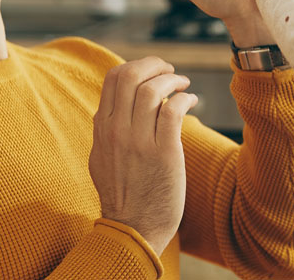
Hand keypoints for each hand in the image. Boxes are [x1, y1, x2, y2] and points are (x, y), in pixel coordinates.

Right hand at [88, 57, 197, 255]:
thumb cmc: (122, 194)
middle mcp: (116, 130)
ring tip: (184, 85)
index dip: (137, 65)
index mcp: (102, 127)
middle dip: (155, 64)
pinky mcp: (163, 153)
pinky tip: (192, 101)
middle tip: (170, 69)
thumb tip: (112, 107)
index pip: (114, 77)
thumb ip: (106, 129)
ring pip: (153, 89)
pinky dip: (185, 98)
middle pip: (130, 75)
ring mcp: (138, 141)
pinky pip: (173, 110)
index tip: (154, 71)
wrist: (132, 229)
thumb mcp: (101, 157)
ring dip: (173, 79)